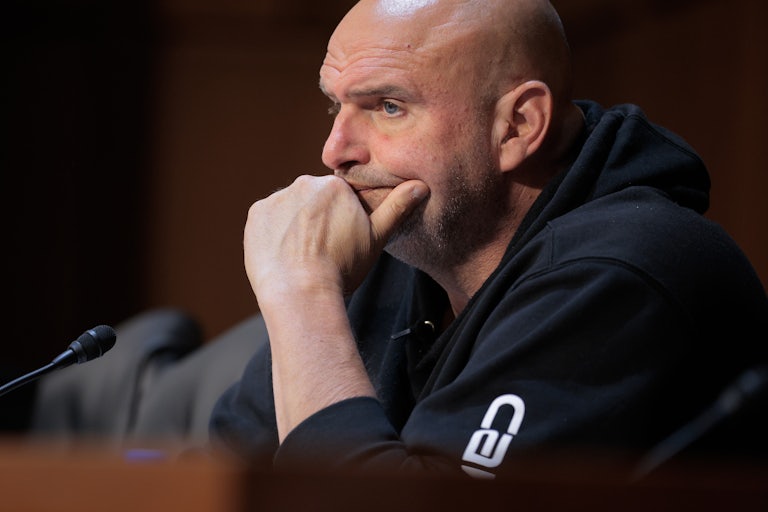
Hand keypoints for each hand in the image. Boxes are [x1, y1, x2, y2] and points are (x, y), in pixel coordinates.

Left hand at [244, 174, 428, 302]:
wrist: (301, 293)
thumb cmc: (342, 268)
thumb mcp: (377, 238)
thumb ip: (398, 208)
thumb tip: (422, 186)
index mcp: (334, 186)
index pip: (339, 198)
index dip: (341, 222)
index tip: (340, 242)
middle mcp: (303, 184)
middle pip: (312, 200)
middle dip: (317, 220)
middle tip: (321, 251)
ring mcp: (276, 199)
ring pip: (289, 209)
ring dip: (294, 226)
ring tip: (301, 256)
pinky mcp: (255, 216)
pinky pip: (267, 220)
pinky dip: (273, 234)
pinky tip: (283, 255)